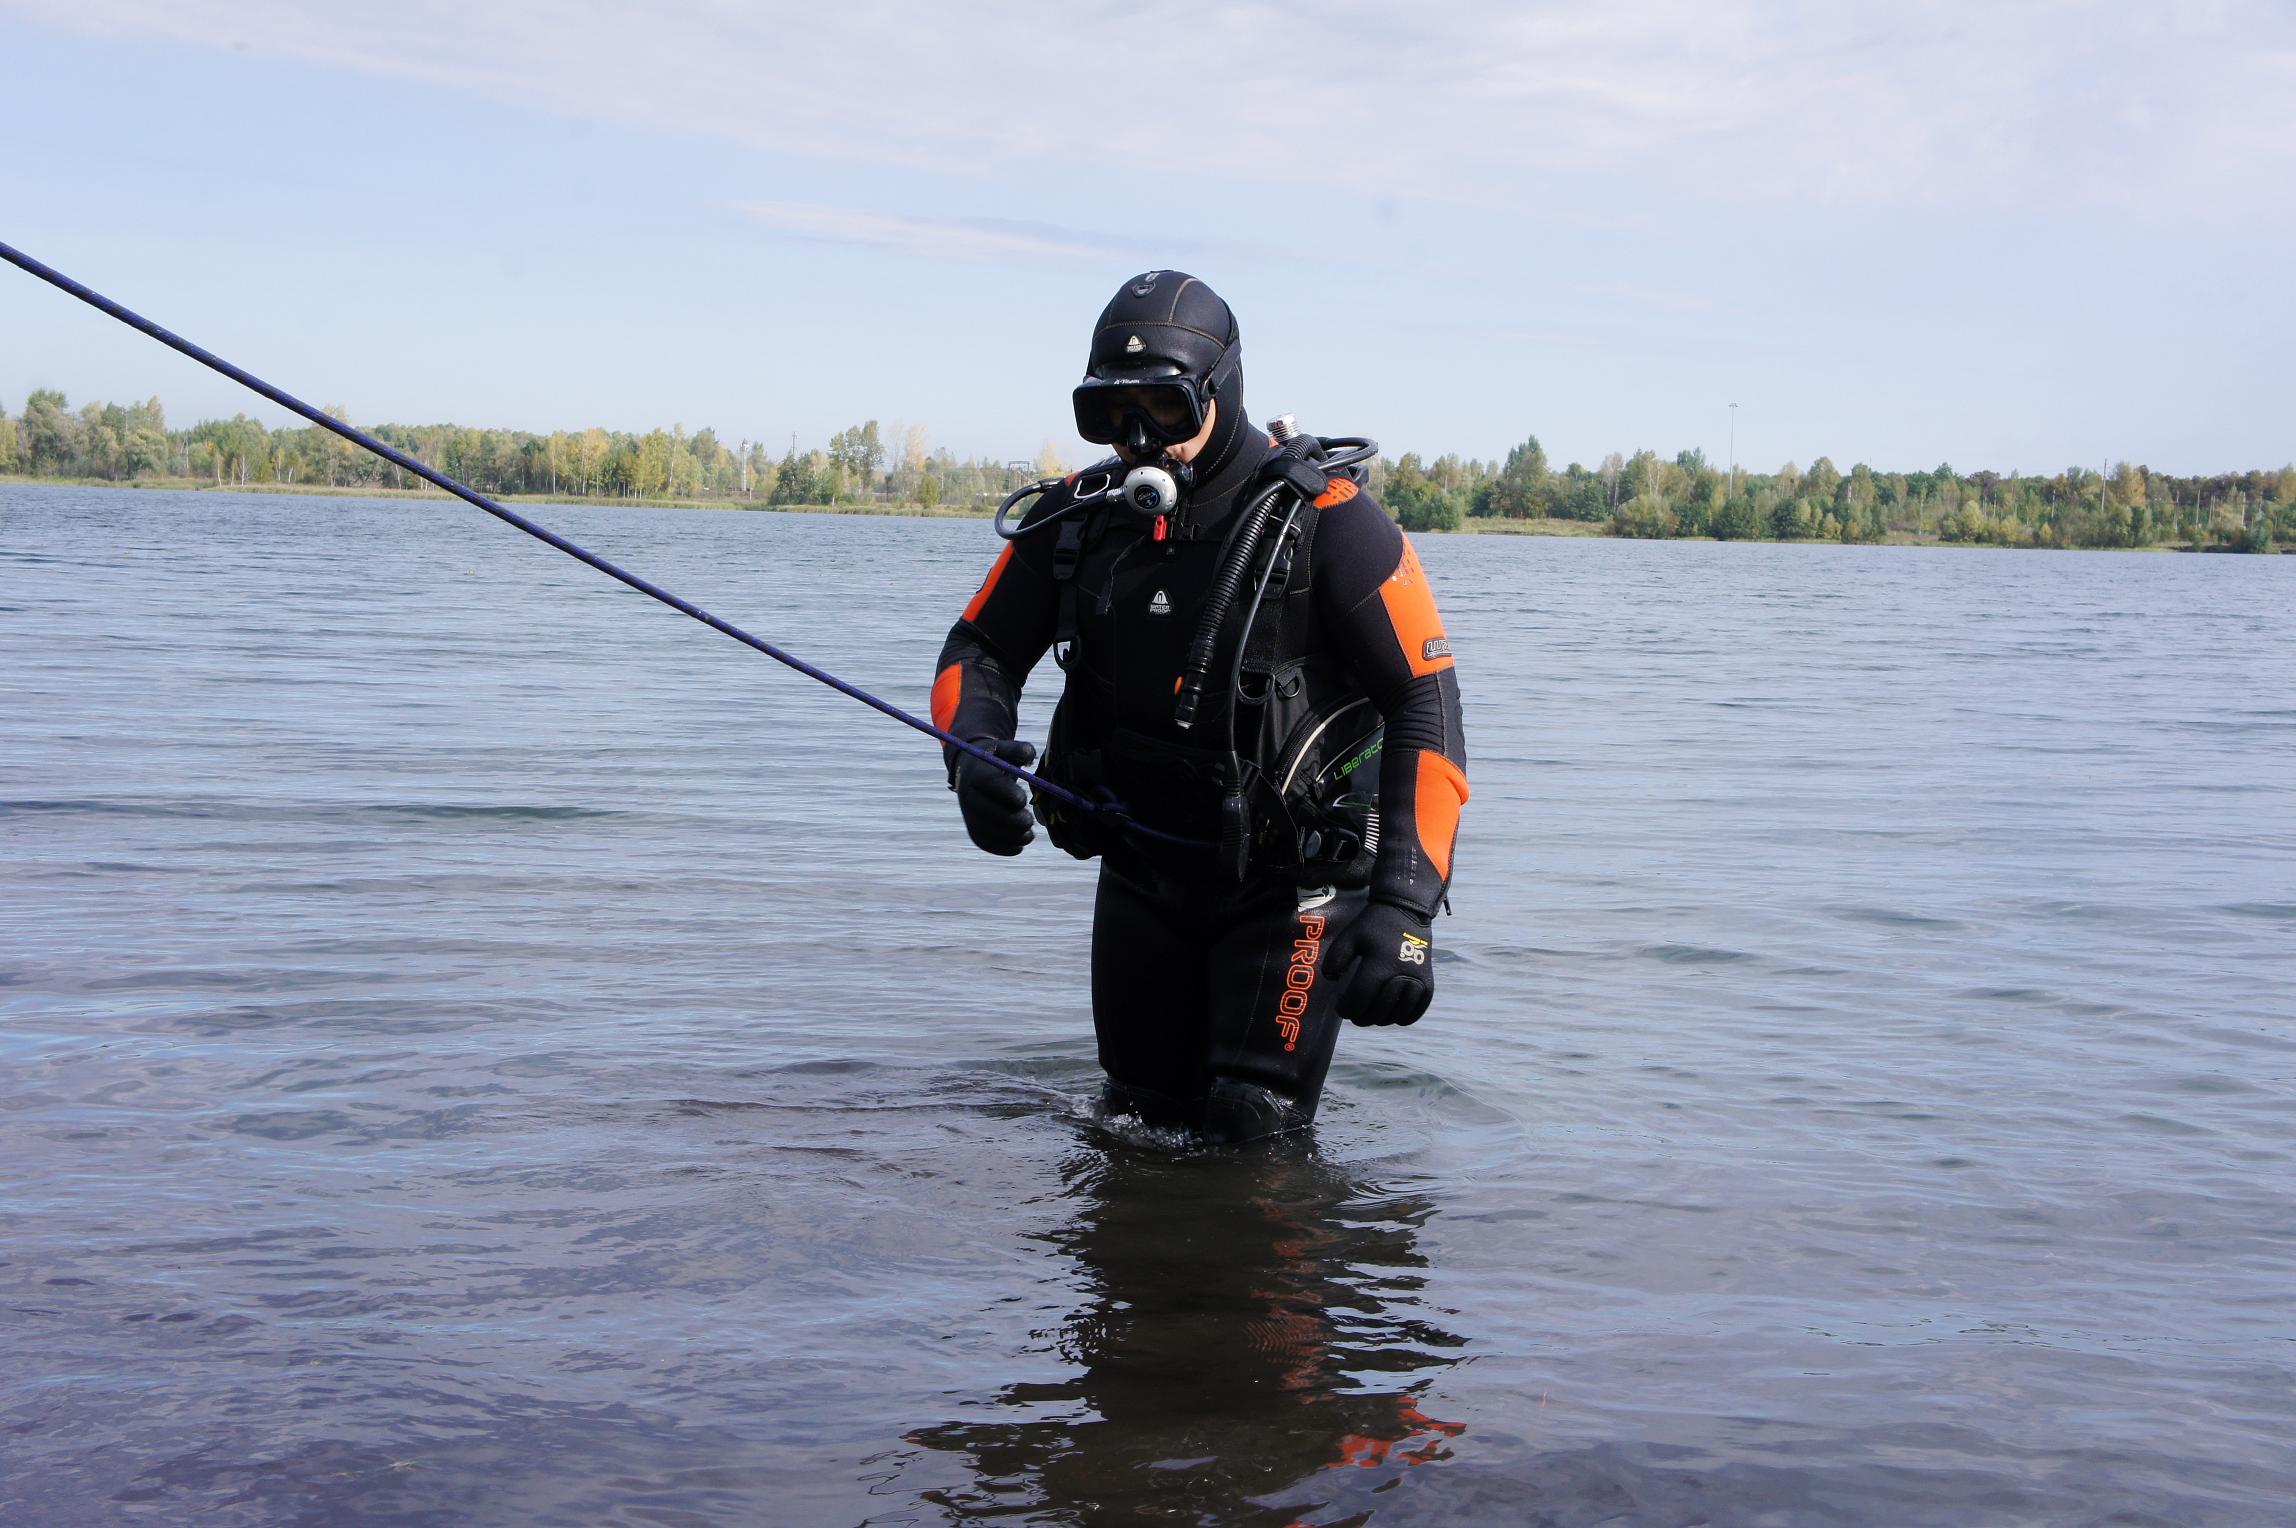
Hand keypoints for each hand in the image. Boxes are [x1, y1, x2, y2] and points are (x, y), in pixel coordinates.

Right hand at [954, 738, 1036, 856]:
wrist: (971, 770)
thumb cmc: (996, 759)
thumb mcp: (1006, 749)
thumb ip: (1020, 750)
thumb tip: (1029, 757)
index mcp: (976, 772)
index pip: (989, 784)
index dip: (1007, 794)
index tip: (1023, 800)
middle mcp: (967, 795)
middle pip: (987, 812)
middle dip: (1011, 820)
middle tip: (1029, 821)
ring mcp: (968, 814)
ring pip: (987, 831)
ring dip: (1010, 836)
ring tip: (1029, 835)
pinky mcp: (973, 829)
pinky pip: (985, 843)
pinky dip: (1002, 848)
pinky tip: (1019, 846)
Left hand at [1327, 899, 1435, 1026]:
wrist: (1406, 911)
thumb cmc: (1374, 925)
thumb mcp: (1349, 936)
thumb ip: (1335, 958)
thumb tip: (1331, 980)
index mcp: (1379, 963)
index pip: (1360, 997)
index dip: (1347, 1008)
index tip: (1339, 1008)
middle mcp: (1400, 974)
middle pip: (1379, 1009)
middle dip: (1362, 1017)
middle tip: (1353, 1015)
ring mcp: (1417, 978)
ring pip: (1398, 1012)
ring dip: (1382, 1019)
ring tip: (1371, 1017)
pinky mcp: (1428, 980)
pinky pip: (1419, 1007)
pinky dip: (1406, 1017)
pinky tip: (1394, 1018)